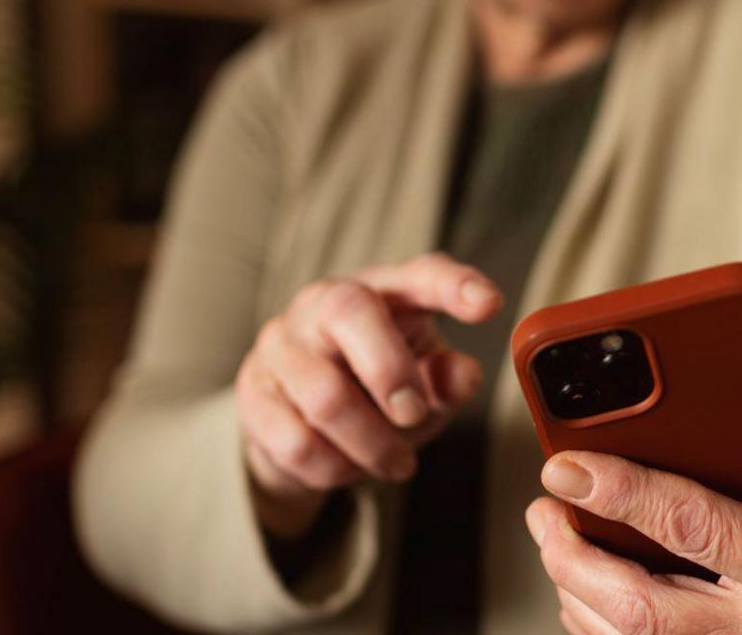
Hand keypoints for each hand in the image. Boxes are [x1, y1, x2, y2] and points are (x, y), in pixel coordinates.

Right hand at [235, 252, 500, 538]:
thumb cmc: (379, 391)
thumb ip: (448, 378)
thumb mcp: (425, 383)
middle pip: (349, 312)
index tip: (489, 304)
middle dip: (389, 371)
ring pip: (324, 395)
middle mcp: (323, 303)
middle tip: (414, 415)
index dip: (455, 285)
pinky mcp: (253, 392)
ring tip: (396, 463)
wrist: (302, 421)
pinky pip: (295, 440)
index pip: (421, 274)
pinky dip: (334, 468)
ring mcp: (281, 343)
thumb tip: (463, 375)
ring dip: (371, 444)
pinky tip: (350, 467)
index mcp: (383, 291)